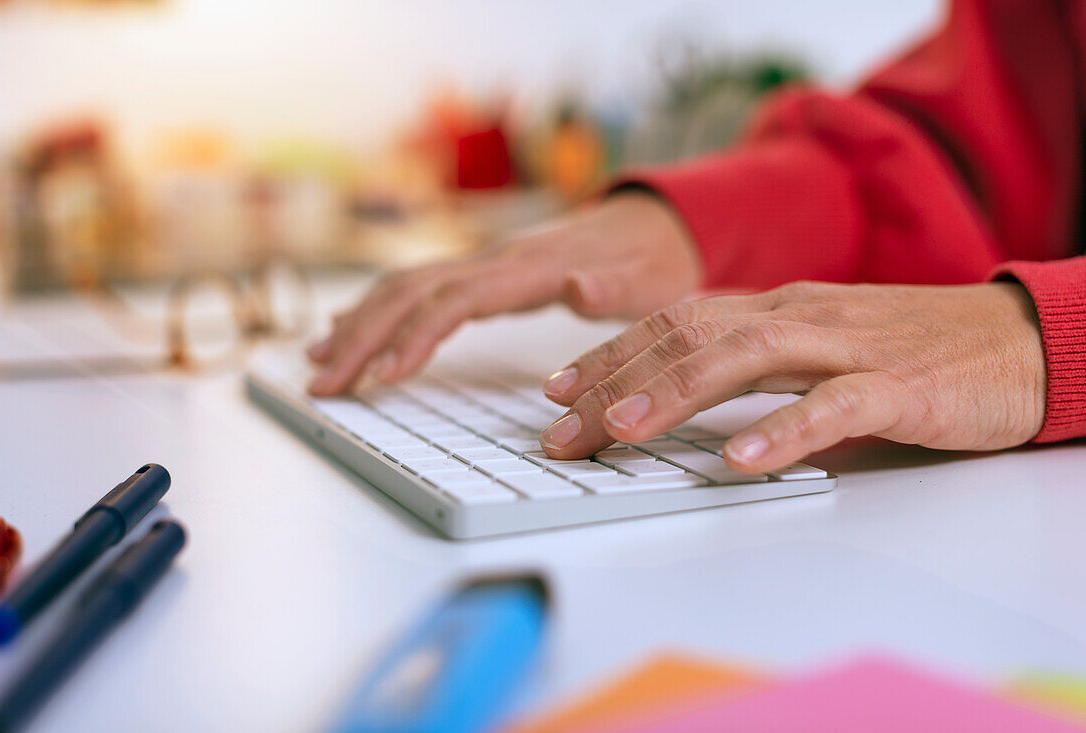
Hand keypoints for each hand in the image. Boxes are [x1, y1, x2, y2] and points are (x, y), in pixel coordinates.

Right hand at [307, 192, 700, 394]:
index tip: (382, 377)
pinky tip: (350, 330)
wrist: (654, 221)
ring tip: (319, 363)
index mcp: (529, 268)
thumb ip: (613, 288)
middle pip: (411, 292)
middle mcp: (495, 259)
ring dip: (358, 324)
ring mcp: (484, 262)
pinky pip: (416, 288)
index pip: (454, 300)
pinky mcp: (482, 272)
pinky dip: (378, 310)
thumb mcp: (648, 279)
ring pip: (404, 287)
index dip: (413, 335)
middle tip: (324, 385)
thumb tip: (575, 288)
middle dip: (363, 337)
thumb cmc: (652, 259)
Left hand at [538, 281, 1045, 472]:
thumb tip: (698, 421)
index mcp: (776, 310)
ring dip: (671, 395)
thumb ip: (762, 378)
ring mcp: (846, 346)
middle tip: (558, 429)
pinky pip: (832, 407)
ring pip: (742, 359)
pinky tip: (739, 460)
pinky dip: (782, 430)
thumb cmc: (914, 351)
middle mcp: (798, 317)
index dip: (610, 354)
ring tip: (617, 431)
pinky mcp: (898, 385)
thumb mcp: (820, 355)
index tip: (558, 389)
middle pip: (687, 337)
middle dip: (613, 382)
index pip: (674, 323)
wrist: (1020, 341)